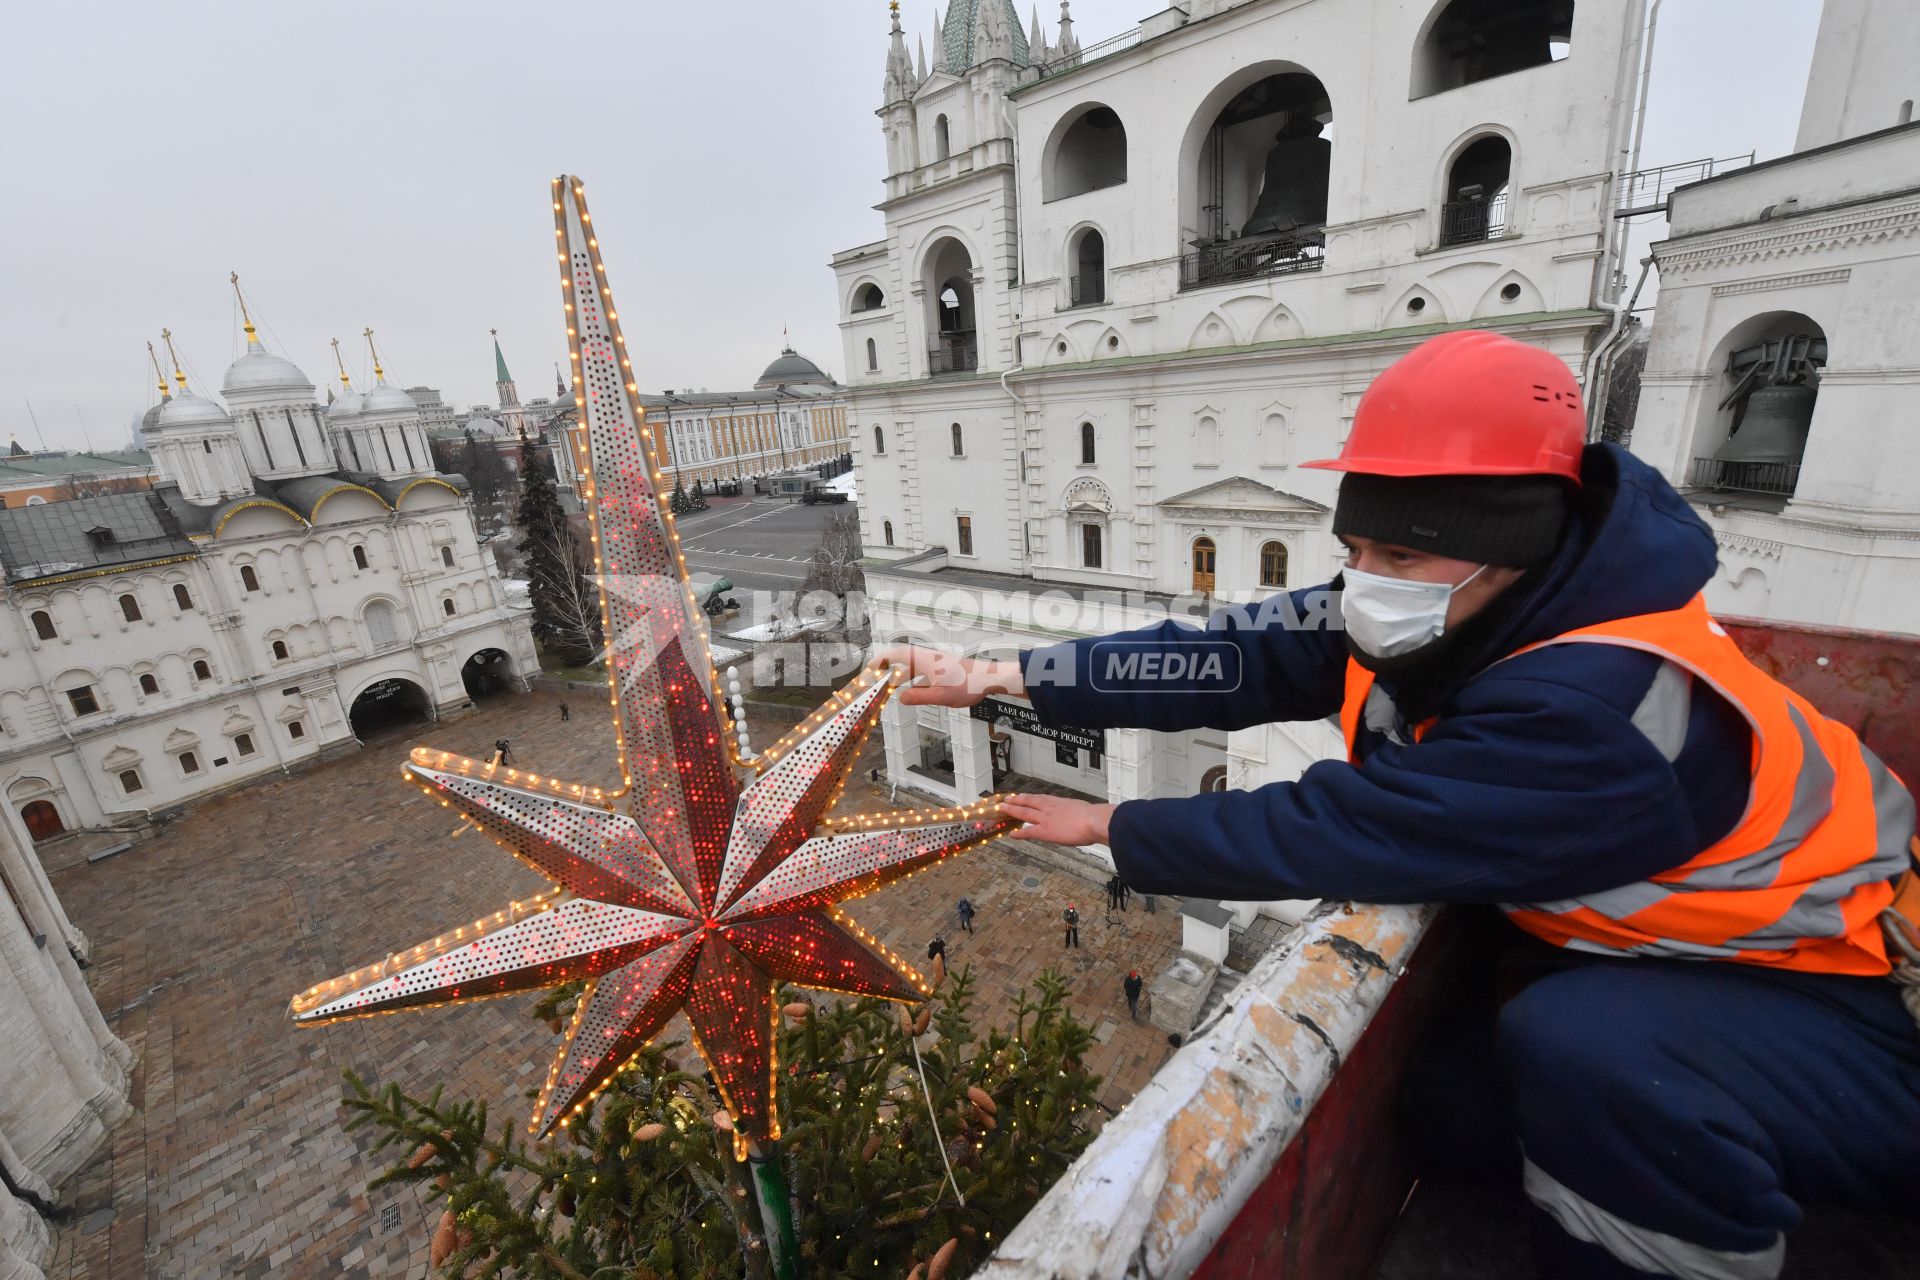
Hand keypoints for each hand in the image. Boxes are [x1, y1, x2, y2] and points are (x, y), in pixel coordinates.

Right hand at [870, 645, 1024, 707]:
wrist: (989, 679)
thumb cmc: (968, 685)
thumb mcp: (940, 696)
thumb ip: (918, 697)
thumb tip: (901, 697)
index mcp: (925, 661)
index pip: (897, 655)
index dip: (882, 660)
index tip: (870, 666)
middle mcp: (929, 658)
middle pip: (903, 659)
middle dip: (888, 667)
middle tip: (876, 676)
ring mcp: (937, 662)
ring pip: (913, 665)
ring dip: (901, 673)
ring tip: (891, 685)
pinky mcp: (944, 668)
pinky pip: (922, 671)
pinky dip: (913, 678)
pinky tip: (913, 690)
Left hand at [1000, 794, 1113, 846]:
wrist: (1093, 821)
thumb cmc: (1094, 817)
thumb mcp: (1084, 809)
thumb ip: (1078, 811)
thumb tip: (1082, 814)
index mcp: (1060, 802)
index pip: (1041, 798)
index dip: (1030, 797)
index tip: (1023, 796)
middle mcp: (1050, 808)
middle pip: (1029, 802)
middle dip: (1016, 800)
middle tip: (1006, 799)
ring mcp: (1046, 819)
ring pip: (1024, 813)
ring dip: (1012, 811)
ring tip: (1002, 809)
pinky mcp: (1045, 831)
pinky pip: (1028, 832)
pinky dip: (1019, 833)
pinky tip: (1012, 835)